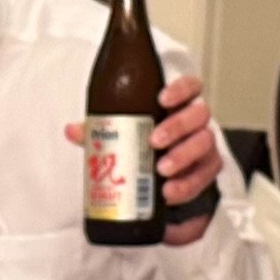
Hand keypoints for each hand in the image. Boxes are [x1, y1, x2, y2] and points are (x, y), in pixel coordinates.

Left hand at [60, 73, 230, 238]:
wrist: (158, 177)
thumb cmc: (141, 143)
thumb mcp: (120, 134)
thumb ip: (100, 130)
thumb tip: (72, 130)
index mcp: (178, 105)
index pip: (191, 86)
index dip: (181, 88)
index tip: (161, 99)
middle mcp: (196, 122)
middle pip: (200, 114)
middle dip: (178, 126)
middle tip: (154, 141)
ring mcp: (204, 145)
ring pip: (206, 143)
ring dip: (183, 157)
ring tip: (161, 170)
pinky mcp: (207, 171)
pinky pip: (206, 175)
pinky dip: (188, 185)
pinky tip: (169, 193)